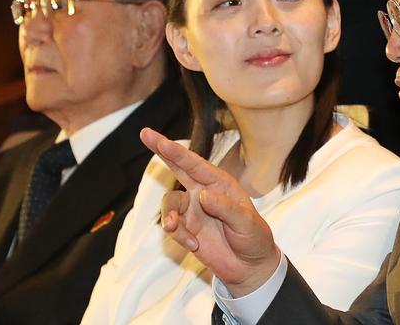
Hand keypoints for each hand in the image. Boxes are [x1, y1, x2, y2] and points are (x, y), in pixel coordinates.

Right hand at [141, 128, 280, 296]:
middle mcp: (203, 191)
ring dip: (167, 215)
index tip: (160, 140)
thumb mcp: (247, 222)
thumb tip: (201, 195)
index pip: (196, 164)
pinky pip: (172, 227)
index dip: (176, 151)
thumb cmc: (254, 237)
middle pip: (178, 167)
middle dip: (162, 151)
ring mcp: (193, 210)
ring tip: (171, 228)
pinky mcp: (186, 228)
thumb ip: (225, 208)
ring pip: (169, 203)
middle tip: (145, 133)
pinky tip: (194, 245)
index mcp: (220, 183)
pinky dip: (179, 236)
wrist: (249, 266)